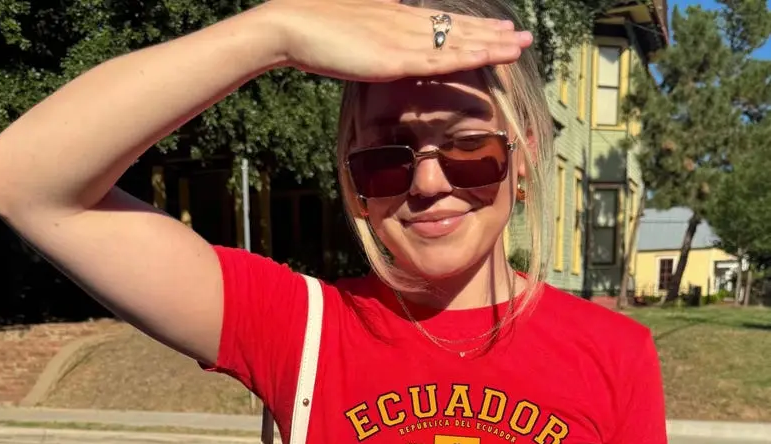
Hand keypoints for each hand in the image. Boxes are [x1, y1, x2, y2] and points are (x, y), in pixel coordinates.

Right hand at [263, 0, 532, 80]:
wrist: (290, 26)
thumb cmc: (312, 30)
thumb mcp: (350, 30)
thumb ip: (373, 37)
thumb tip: (381, 48)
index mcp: (395, 16)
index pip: (442, 22)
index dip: (472, 26)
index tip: (496, 29)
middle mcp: (405, 22)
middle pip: (458, 28)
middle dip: (493, 33)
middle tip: (523, 37)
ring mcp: (402, 38)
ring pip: (456, 41)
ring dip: (491, 44)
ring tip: (520, 45)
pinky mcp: (394, 57)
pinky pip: (440, 57)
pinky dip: (468, 55)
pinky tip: (490, 54)